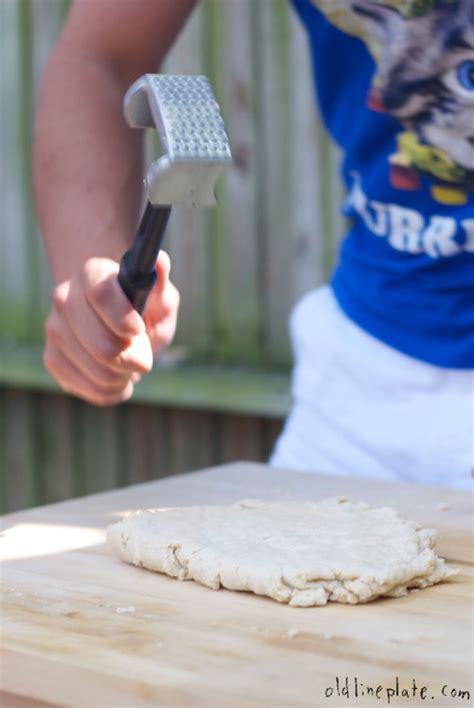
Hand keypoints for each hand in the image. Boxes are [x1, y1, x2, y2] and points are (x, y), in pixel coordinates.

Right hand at [44, 252, 178, 405]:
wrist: (115, 325)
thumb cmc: (142, 311)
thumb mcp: (160, 299)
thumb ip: (161, 286)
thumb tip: (160, 262)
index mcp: (93, 273)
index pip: (101, 294)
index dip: (123, 318)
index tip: (139, 330)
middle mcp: (65, 297)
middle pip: (101, 344)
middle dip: (132, 359)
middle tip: (143, 359)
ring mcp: (54, 329)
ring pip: (97, 370)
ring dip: (124, 377)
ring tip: (130, 368)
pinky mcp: (51, 358)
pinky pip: (87, 387)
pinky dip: (111, 391)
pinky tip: (117, 379)